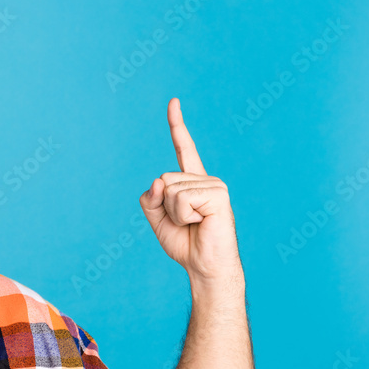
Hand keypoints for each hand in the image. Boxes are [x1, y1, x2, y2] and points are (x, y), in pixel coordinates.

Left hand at [139, 98, 242, 286]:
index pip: (183, 148)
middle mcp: (205, 178)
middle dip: (163, 206)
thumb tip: (158, 180)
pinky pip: (182, 199)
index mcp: (191, 181)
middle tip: (184, 222)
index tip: (173, 101)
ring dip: (174, 214)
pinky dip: (183, 216)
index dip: (177, 125)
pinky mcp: (218, 195)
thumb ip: (150, 197)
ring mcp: (214, 185)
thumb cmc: (184, 243)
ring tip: (194, 224)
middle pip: (163, 179)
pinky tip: (200, 223)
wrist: (205, 266)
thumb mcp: (157, 218)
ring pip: (170, 190)